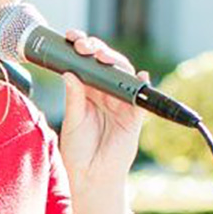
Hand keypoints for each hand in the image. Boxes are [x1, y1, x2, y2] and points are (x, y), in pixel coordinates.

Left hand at [54, 29, 147, 187]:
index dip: (81, 48)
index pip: (87, 62)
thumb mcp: (73, 120)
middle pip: (106, 63)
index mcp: (88, 90)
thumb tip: (69, 72)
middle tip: (83, 45)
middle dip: (96, 49)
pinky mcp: (134, 117)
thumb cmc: (78, 150)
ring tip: (102, 56)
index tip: (70, 37)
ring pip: (123, 75)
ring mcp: (121, 103)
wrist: (90, 176)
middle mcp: (106, 93)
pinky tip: (140, 75)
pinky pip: (141, 99)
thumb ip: (74, 97)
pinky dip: (142, 85)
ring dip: (114, 62)